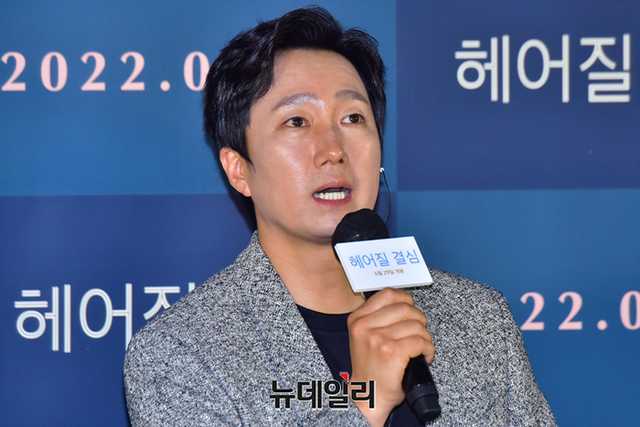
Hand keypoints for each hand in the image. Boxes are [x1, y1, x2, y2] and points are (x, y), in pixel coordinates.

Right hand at [348, 288, 434, 426]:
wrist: (368, 395)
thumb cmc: (371, 367)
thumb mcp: (364, 335)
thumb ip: (378, 317)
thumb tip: (406, 303)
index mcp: (357, 319)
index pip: (388, 294)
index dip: (406, 300)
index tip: (411, 311)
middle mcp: (364, 326)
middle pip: (406, 308)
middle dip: (419, 320)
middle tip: (418, 334)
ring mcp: (377, 339)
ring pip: (416, 325)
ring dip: (425, 337)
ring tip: (421, 347)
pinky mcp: (392, 352)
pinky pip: (420, 341)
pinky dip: (428, 349)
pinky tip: (424, 356)